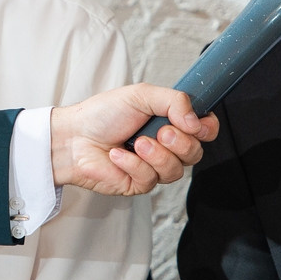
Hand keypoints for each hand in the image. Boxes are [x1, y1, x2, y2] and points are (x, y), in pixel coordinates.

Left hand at [50, 86, 216, 194]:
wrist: (73, 136)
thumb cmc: (103, 114)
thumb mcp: (141, 94)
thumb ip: (174, 100)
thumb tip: (196, 121)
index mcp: (170, 122)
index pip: (205, 130)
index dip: (207, 129)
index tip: (196, 124)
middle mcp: (166, 146)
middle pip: (195, 153)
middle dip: (180, 142)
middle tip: (161, 131)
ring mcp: (154, 167)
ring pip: (176, 170)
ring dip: (157, 154)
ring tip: (136, 142)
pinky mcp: (139, 184)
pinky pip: (150, 179)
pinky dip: (133, 165)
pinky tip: (117, 155)